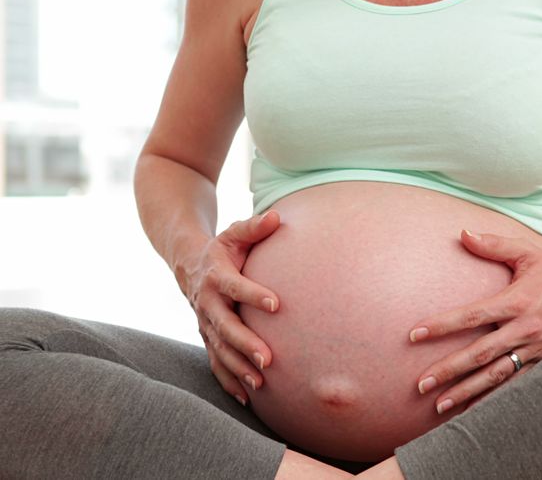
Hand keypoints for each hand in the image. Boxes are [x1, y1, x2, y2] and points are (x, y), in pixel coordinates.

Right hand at [178, 211, 281, 404]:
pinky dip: (229, 381)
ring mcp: (205, 324)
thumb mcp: (235, 234)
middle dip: (246, 343)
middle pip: (226, 326)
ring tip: (261, 383)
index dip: (254, 294)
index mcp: (217, 275)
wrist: (189, 264)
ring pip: (220, 349)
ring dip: (239, 367)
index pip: (235, 286)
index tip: (277, 304)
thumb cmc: (223, 249)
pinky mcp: (208, 338)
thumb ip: (255, 227)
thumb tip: (278, 217)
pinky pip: (216, 363)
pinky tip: (247, 398)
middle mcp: (208, 303)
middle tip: (269, 359)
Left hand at [409, 230, 541, 413]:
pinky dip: (493, 401)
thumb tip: (462, 233)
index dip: (443, 324)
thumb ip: (494, 245)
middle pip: (480, 354)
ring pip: (496, 376)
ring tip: (439, 405)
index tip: (415, 333)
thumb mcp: (528, 254)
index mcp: (517, 301)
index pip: (473, 315)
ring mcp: (535, 351)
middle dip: (448, 370)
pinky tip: (471, 412)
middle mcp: (524, 330)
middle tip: (419, 384)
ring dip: (466, 392)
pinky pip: (515, 386)